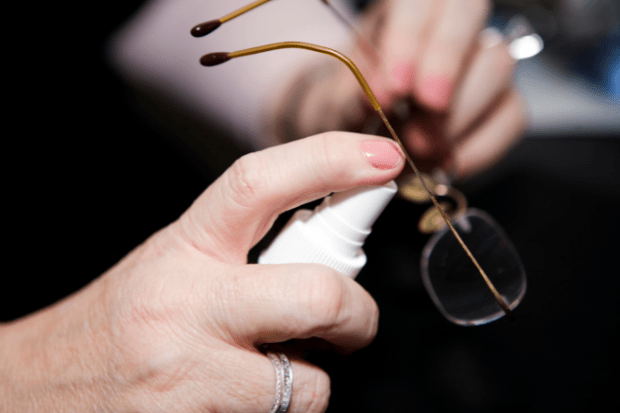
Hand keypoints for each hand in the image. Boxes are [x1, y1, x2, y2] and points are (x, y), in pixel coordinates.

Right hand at [1, 133, 403, 411]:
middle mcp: (186, 304)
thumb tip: (335, 245)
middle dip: (358, 313)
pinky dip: (282, 410)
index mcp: (185, 247)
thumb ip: (246, 250)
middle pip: (319, 294)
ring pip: (309, 382)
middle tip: (353, 322)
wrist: (42, 387)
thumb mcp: (178, 262)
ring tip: (277, 368)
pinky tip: (245, 398)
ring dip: (313, 377)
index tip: (382, 157)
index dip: (329, 159)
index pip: (260, 183)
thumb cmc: (127, 318)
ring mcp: (188, 374)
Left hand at [277, 0, 525, 179]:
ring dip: (458, 114)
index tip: (395, 89)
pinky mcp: (501, 104)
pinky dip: (477, 147)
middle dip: (444, 65)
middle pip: (468, 12)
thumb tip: (376, 96)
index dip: (411, 38)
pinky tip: (444, 162)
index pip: (418, 0)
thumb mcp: (338, 101)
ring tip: (419, 147)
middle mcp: (446, 25)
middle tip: (421, 112)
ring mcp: (480, 62)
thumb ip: (352, 96)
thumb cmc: (351, 109)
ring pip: (497, 64)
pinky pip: (510, 117)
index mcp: (401, 10)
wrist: (363, 136)